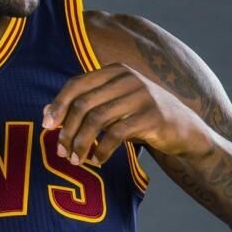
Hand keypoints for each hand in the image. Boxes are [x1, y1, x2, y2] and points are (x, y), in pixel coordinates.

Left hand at [43, 62, 213, 165]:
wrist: (185, 131)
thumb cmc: (141, 118)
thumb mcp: (113, 107)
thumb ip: (84, 106)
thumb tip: (46, 113)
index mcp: (115, 70)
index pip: (76, 84)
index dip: (58, 105)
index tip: (46, 127)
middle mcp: (128, 78)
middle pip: (83, 103)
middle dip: (67, 130)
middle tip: (61, 152)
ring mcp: (141, 95)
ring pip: (96, 119)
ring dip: (81, 143)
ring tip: (76, 160)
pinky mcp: (151, 116)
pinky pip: (116, 134)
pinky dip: (102, 150)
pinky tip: (97, 161)